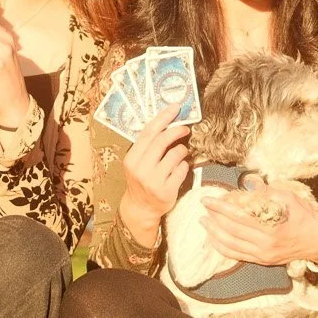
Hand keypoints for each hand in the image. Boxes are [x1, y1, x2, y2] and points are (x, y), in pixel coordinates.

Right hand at [117, 109, 190, 243]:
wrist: (140, 209)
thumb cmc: (141, 181)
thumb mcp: (138, 163)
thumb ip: (148, 146)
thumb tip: (167, 123)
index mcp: (132, 159)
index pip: (148, 132)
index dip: (164, 118)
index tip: (176, 108)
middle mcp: (140, 169)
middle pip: (162, 140)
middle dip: (177, 131)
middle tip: (185, 128)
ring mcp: (153, 181)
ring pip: (175, 155)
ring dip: (182, 150)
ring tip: (181, 153)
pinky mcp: (166, 191)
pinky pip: (182, 170)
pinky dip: (184, 166)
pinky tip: (180, 168)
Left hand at [204, 189, 317, 266]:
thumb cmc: (304, 216)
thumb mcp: (290, 198)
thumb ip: (268, 192)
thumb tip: (249, 183)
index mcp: (271, 226)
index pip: (239, 215)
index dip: (221, 207)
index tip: (208, 199)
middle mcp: (265, 243)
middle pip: (232, 229)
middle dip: (214, 217)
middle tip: (204, 206)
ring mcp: (262, 254)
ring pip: (231, 244)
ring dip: (214, 233)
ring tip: (203, 222)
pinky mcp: (261, 260)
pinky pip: (236, 255)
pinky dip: (222, 247)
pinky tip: (213, 239)